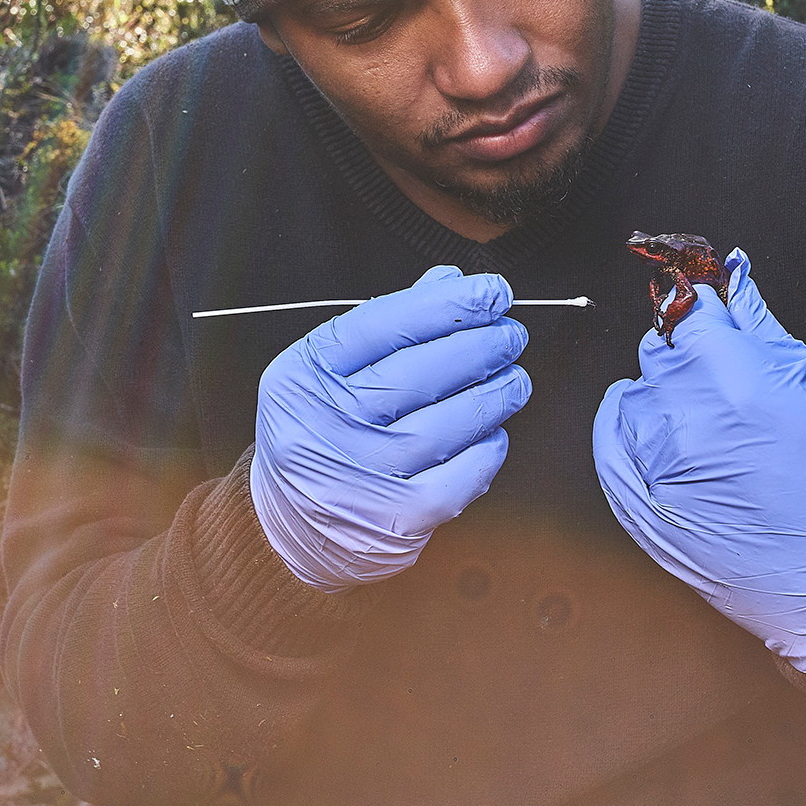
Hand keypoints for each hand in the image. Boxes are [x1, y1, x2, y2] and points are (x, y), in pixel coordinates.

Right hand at [251, 266, 530, 592]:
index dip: (446, 304)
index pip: (383, 324)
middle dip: (480, 345)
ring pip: (447, 424)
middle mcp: (325, 423)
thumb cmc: (321, 433)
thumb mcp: (329, 371)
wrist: (292, 523)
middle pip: (419, 372)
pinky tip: (493, 433)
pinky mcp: (394, 521)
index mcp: (305, 376)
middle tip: (510, 334)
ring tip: (514, 380)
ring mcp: (360, 475)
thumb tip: (449, 282)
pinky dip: (486, 451)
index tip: (491, 291)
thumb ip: (387, 325)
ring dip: (495, 395)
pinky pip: (458, 477)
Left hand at [593, 251, 805, 671]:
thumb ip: (766, 328)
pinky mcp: (640, 505)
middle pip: (659, 350)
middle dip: (689, 354)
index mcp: (737, 381)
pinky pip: (609, 438)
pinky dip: (629, 425)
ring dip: (665, 394)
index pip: (691, 312)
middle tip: (730, 380)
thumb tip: (734, 276)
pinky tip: (665, 431)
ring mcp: (656, 465)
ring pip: (635, 392)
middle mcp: (685, 419)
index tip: (718, 319)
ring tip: (717, 424)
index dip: (708, 312)